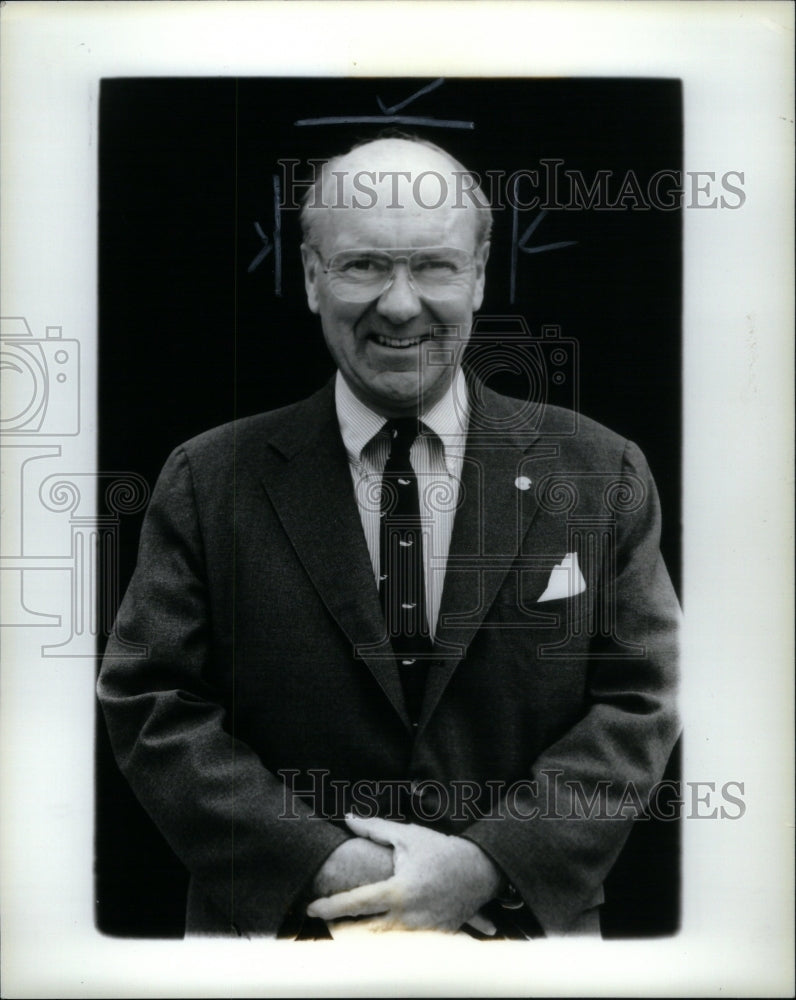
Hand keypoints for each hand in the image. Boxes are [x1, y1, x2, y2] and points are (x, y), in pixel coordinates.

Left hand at [306, 815, 500, 933]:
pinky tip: (372, 947)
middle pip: (363, 935)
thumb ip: (374, 829)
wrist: (479, 871)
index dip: (329, 907)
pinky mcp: (431, 941)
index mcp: (396, 891)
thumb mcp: (406, 836)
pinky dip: (386, 949)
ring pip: (381, 948)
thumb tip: (348, 817)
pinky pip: (403, 951)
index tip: (311, 907)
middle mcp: (406, 917)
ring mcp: (420, 933)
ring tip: (341, 937)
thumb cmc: (439, 850)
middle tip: (323, 928)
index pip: (355, 902)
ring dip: (360, 944)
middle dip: (340, 933)